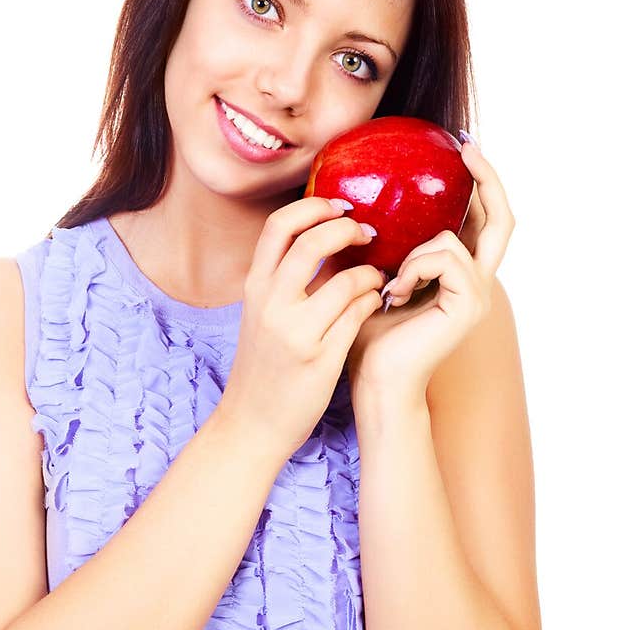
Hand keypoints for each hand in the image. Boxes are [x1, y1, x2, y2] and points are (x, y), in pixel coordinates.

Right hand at [218, 195, 384, 459]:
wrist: (252, 423)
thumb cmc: (265, 366)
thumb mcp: (262, 315)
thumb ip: (285, 280)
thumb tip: (325, 237)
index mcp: (255, 288)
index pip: (279, 225)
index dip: (313, 206)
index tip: (339, 206)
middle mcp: (271, 304)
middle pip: (313, 241)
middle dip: (347, 229)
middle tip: (368, 233)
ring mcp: (296, 332)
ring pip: (346, 280)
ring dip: (371, 272)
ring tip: (378, 276)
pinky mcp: (320, 358)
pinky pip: (359, 314)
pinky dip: (374, 300)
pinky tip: (376, 302)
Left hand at [340, 137, 514, 409]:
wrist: (375, 381)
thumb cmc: (366, 333)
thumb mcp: (371, 273)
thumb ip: (383, 240)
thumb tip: (363, 196)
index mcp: (458, 272)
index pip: (482, 218)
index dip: (481, 181)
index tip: (461, 147)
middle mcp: (478, 281)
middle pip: (502, 219)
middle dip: (488, 180)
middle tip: (467, 148)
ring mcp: (478, 295)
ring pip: (454, 240)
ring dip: (413, 253)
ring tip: (389, 284)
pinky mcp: (470, 305)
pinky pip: (444, 258)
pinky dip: (413, 267)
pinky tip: (394, 294)